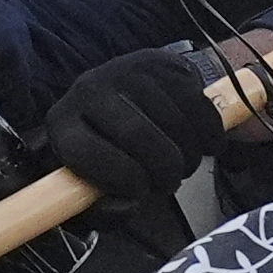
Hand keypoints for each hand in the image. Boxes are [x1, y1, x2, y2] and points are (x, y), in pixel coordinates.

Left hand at [42, 44, 228, 195]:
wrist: (127, 103)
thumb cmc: (110, 154)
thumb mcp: (95, 188)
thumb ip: (105, 209)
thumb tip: (129, 206)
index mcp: (62, 124)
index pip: (83, 151)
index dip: (120, 178)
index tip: (141, 194)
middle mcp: (88, 89)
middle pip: (134, 133)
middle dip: (163, 170)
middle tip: (170, 185)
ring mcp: (126, 70)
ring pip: (172, 120)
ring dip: (189, 155)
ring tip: (184, 165)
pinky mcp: (161, 63)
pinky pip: (196, 103)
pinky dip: (210, 133)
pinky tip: (206, 146)